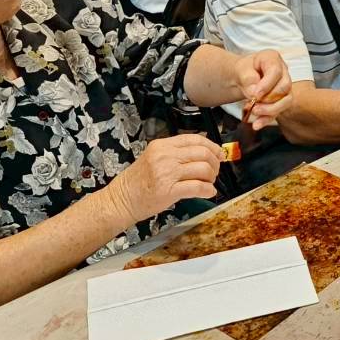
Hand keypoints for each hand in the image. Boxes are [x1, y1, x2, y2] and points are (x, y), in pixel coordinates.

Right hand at [103, 136, 223, 224]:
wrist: (121, 199)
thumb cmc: (138, 182)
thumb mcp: (154, 158)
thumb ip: (176, 154)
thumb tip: (204, 152)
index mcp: (162, 145)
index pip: (195, 139)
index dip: (212, 146)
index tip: (219, 153)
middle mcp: (165, 156)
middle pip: (203, 153)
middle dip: (215, 163)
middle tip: (214, 171)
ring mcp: (167, 173)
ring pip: (203, 169)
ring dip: (212, 177)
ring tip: (208, 183)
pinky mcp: (169, 190)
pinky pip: (198, 187)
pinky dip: (208, 190)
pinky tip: (209, 192)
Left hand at [233, 50, 293, 129]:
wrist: (242, 78)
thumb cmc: (244, 70)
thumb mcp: (241, 69)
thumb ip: (247, 78)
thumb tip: (254, 94)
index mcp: (273, 59)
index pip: (276, 71)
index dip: (267, 84)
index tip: (255, 94)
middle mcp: (283, 72)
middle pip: (285, 87)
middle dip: (270, 99)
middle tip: (254, 105)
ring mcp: (284, 87)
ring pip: (286, 101)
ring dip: (271, 110)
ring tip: (255, 113)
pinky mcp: (281, 101)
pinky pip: (279, 112)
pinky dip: (267, 119)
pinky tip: (257, 124)